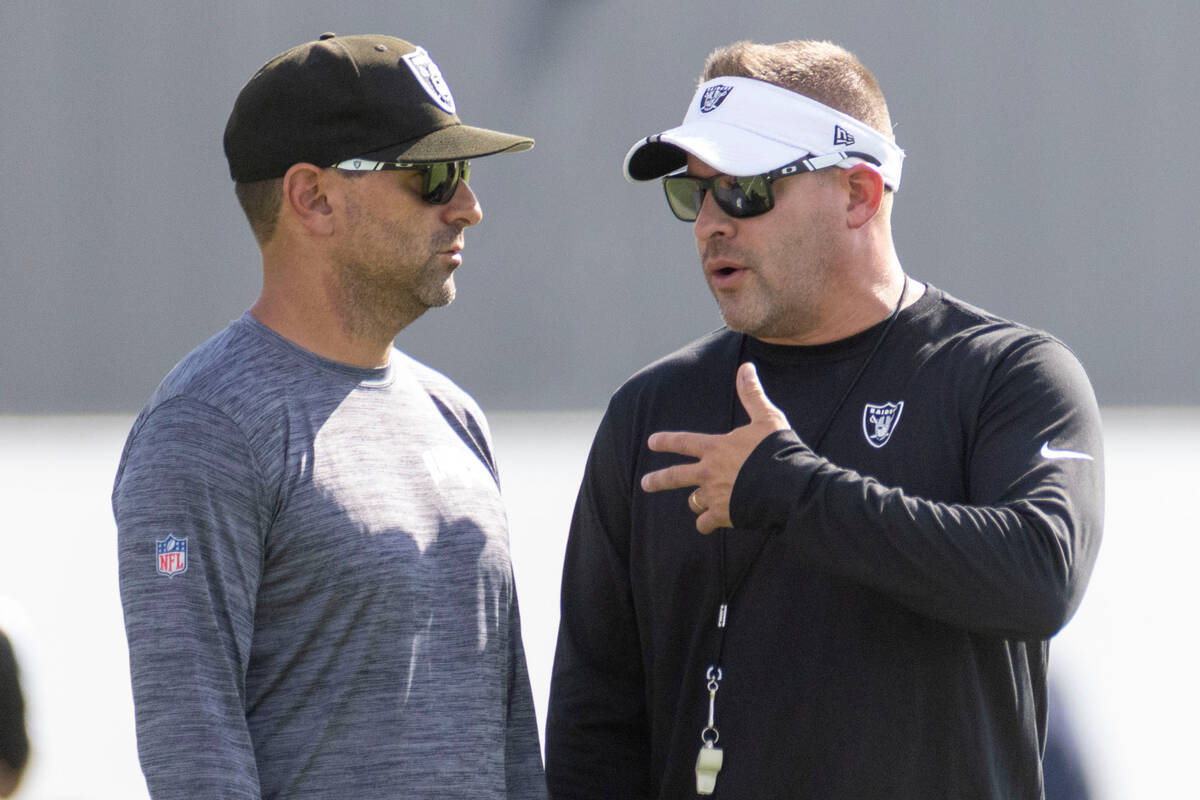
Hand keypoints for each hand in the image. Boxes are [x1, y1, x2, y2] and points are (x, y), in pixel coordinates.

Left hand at [640, 362, 789, 533]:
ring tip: (699, 503)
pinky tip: (709, 524)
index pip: (683, 442)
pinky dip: (706, 524)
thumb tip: (746, 367)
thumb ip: (752, 395)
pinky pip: (706, 523)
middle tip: (645, 484)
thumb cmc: (778, 450)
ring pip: (693, 501)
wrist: (789, 486)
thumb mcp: (767, 418)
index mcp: (716, 448)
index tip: (652, 442)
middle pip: (675, 477)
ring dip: (696, 501)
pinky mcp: (724, 515)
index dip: (666, 441)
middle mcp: (709, 472)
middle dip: (658, 480)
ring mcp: (714, 495)